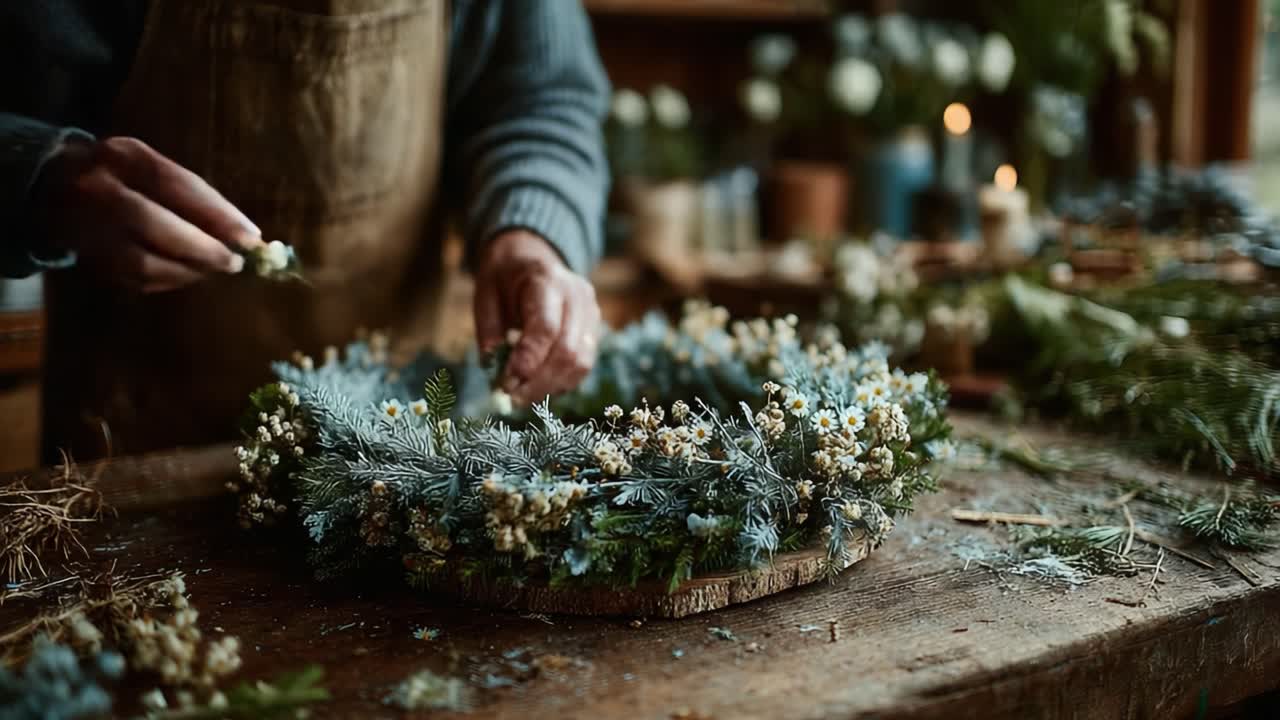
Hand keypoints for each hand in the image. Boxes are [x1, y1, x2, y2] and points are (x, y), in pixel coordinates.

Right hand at [31, 136, 261, 292]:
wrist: (47, 184)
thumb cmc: (121, 175)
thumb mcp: (151, 168)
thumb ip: (193, 195)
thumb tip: (246, 235)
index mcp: (124, 157)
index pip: (176, 184)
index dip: (217, 214)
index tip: (251, 237)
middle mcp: (98, 187)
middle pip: (153, 222)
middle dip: (200, 248)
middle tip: (232, 263)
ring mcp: (84, 224)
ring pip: (140, 259)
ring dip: (185, 271)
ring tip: (212, 271)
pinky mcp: (82, 255)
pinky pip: (130, 277)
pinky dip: (166, 281)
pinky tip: (185, 276)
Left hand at [473, 230, 600, 403]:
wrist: (533, 254)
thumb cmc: (505, 275)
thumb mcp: (485, 293)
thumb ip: (489, 330)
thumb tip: (494, 370)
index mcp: (547, 281)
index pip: (545, 327)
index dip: (528, 360)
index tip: (506, 384)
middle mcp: (577, 296)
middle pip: (568, 350)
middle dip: (538, 382)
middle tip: (511, 399)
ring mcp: (591, 313)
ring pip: (581, 363)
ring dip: (551, 387)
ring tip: (522, 397)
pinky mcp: (594, 329)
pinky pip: (584, 365)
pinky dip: (561, 383)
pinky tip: (539, 387)